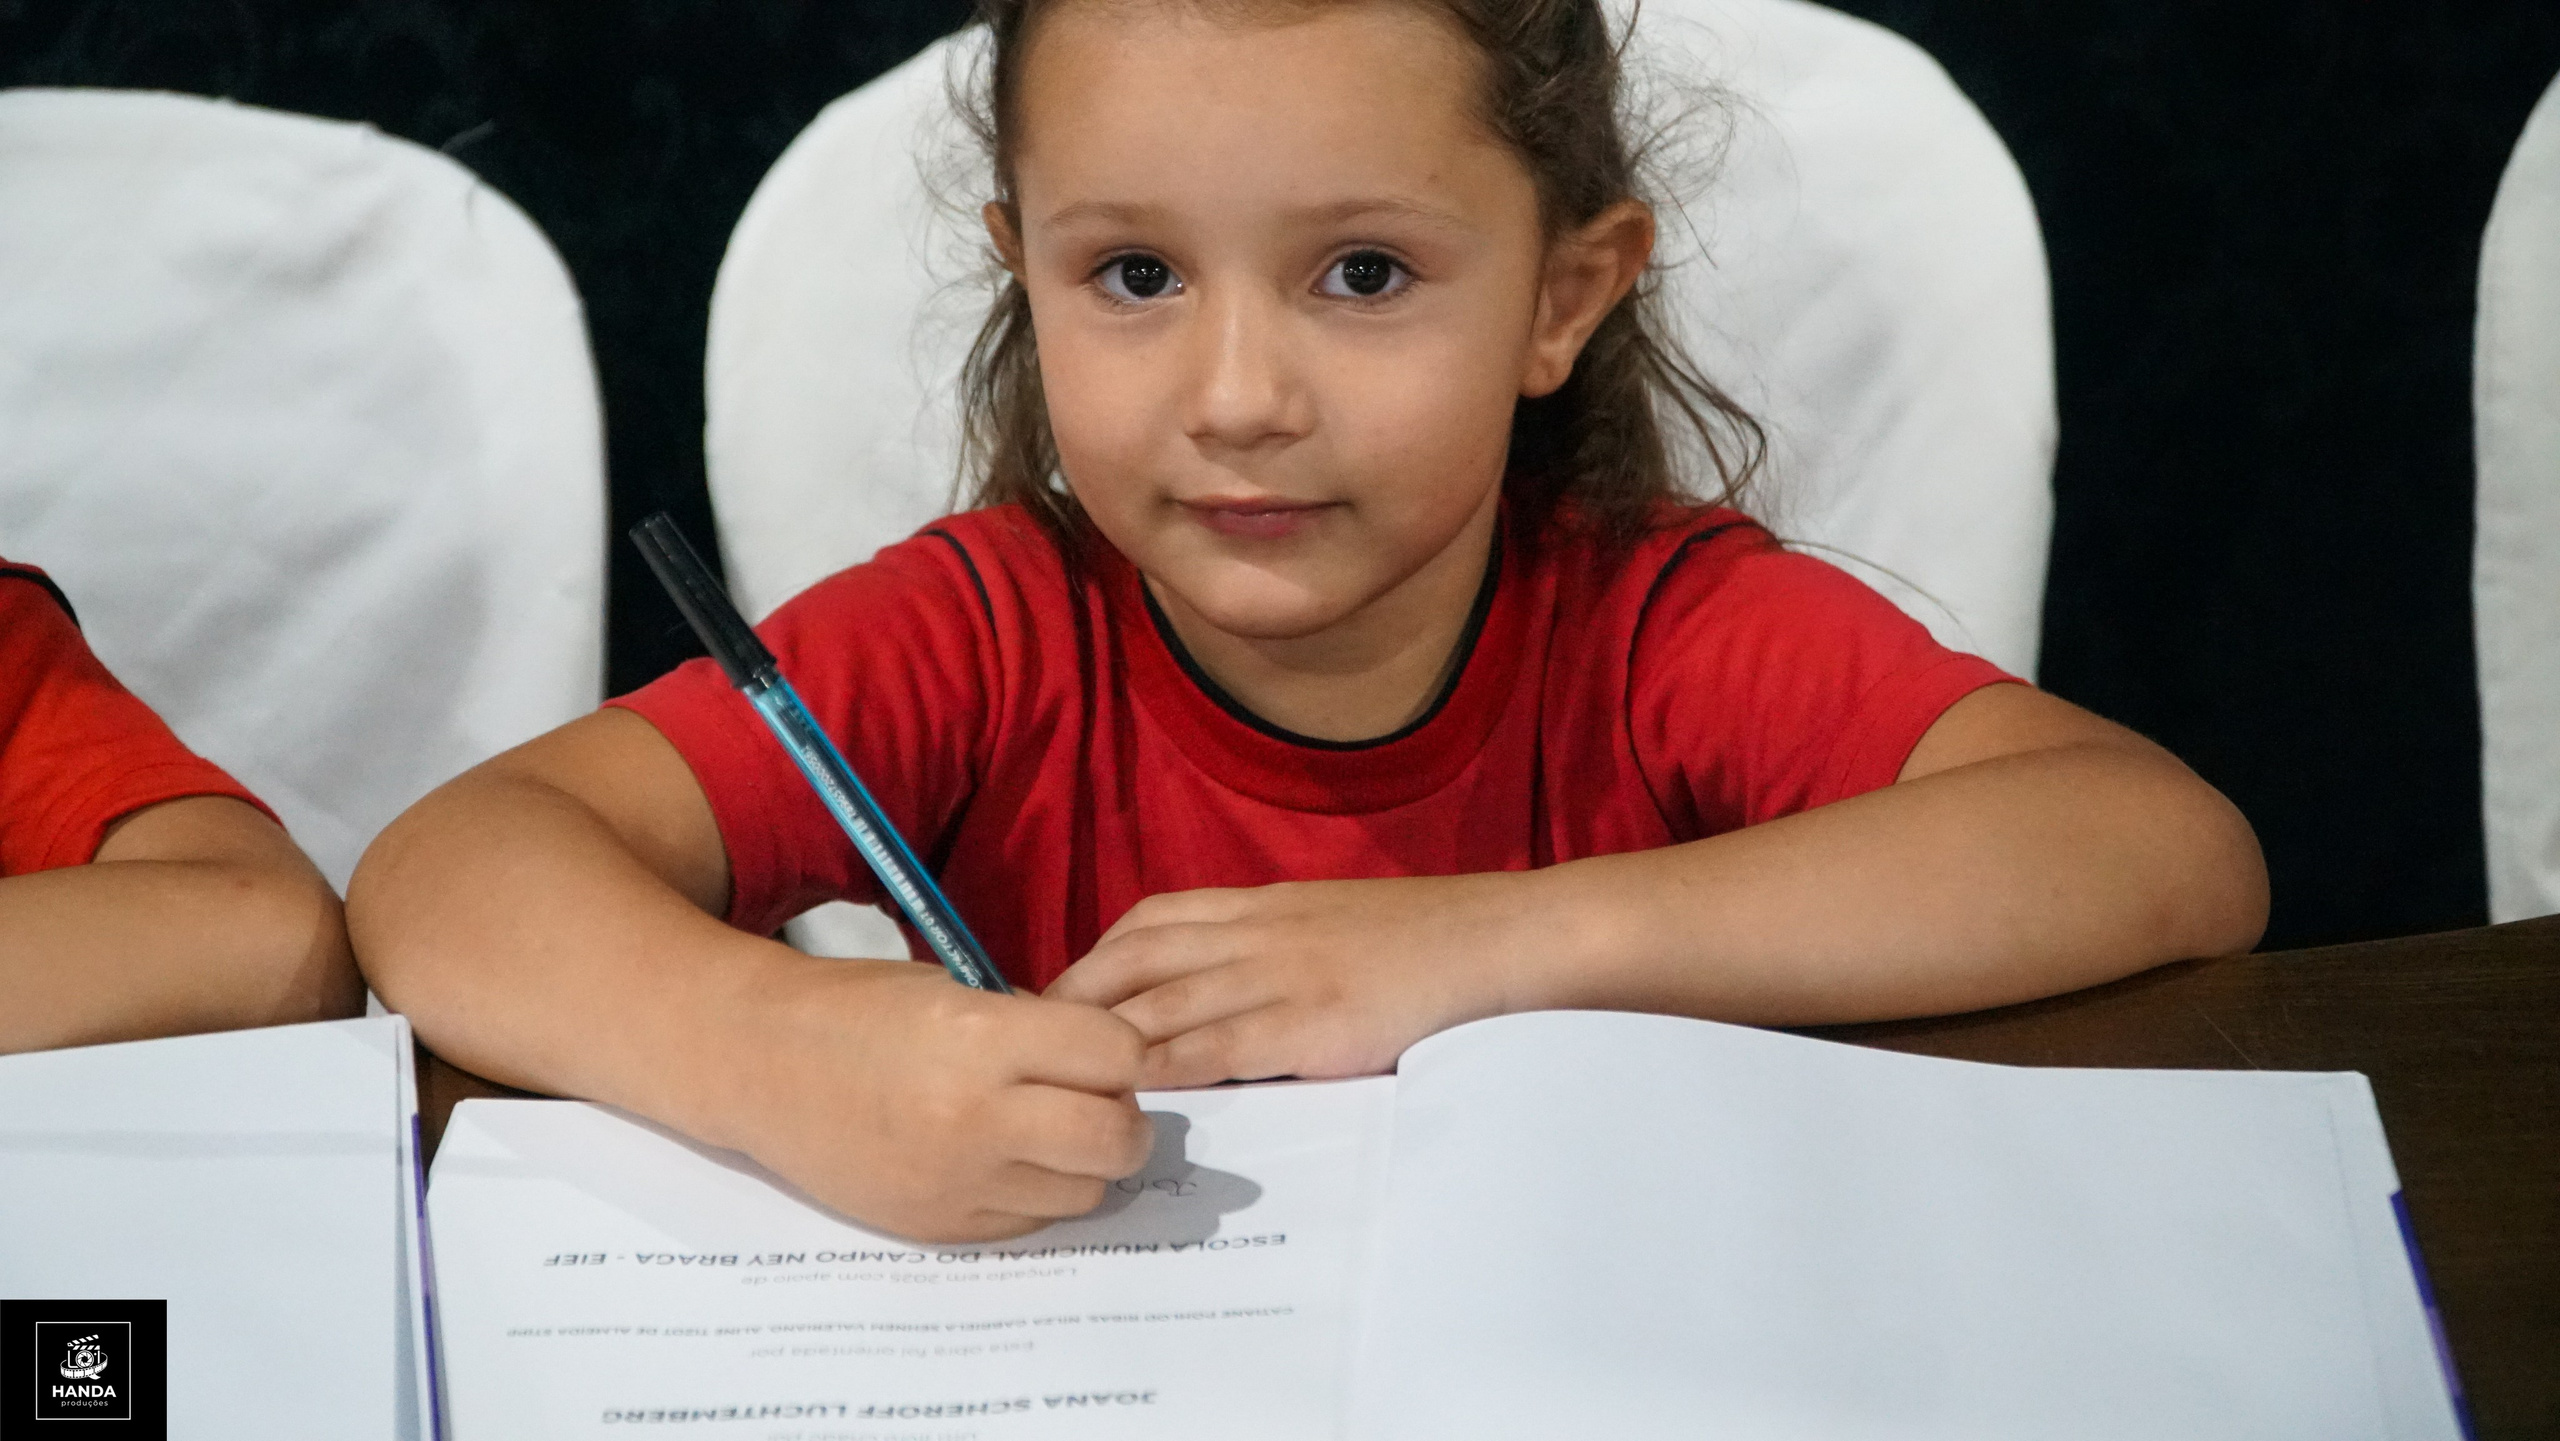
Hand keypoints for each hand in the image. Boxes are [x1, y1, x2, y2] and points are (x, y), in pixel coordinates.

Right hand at [718, 954, 1153, 1242]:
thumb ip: (1034, 1027)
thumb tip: (1109, 1063)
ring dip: (1084, 1163)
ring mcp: (956, 1181)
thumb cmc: (857, 1012)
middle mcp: (973, 1118)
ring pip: (1085, 1191)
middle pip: (1115, 1139)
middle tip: (1103, 1102)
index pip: (1116, 1055)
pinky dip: (1036, 1193)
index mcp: (979, 1039)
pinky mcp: (938, 1225)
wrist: (760, 1066)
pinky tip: (1003, 1159)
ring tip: (1048, 1131)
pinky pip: (1031, 1221)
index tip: (1106, 1049)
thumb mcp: (954, 990)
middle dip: (1126, 1120)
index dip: (1123, 1050)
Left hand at [1043, 874, 1537, 1088]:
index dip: (1096, 955)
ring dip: (1106, 1041)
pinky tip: (1134, 1096)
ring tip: (1063, 1079)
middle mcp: (1259, 933)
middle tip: (1032, 1043)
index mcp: (1264, 904)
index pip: (1153, 919)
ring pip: (1166, 1003)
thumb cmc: (1424, 940)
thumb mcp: (1332, 922)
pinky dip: (1167, 1071)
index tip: (1057, 993)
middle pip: (1137, 958)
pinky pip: (1220, 1048)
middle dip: (1075, 999)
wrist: (1495, 942)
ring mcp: (1282, 978)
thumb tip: (1220, 986)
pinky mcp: (1310, 1026)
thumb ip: (1273, 945)